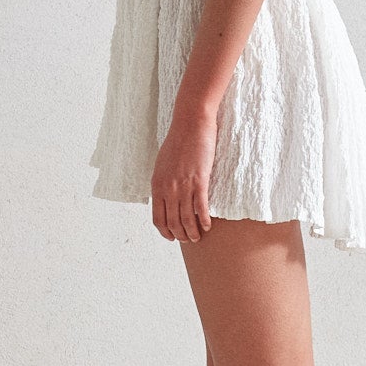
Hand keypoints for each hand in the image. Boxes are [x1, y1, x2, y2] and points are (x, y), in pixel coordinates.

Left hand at [151, 101, 216, 242]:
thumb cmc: (177, 142)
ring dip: (193, 233)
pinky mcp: (200, 181)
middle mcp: (168, 189)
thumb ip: (163, 184)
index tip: (172, 237)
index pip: (157, 218)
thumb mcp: (162, 165)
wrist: (190, 125)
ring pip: (187, 219)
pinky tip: (208, 226)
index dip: (165, 232)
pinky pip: (201, 208)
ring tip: (198, 237)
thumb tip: (165, 199)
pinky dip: (204, 221)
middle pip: (172, 223)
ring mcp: (183, 186)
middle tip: (189, 240)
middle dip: (181, 236)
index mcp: (157, 185)